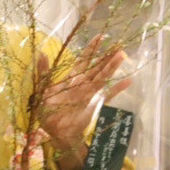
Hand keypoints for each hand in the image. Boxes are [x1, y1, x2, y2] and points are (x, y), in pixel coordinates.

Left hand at [37, 36, 129, 169]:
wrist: (55, 132)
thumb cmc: (47, 111)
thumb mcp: (42, 90)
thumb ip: (43, 72)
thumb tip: (41, 53)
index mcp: (71, 80)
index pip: (83, 61)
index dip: (91, 49)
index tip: (99, 37)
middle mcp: (83, 85)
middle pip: (97, 67)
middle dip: (106, 55)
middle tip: (118, 43)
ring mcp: (90, 94)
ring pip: (103, 77)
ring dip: (112, 67)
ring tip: (122, 55)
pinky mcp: (95, 105)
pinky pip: (108, 95)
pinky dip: (117, 88)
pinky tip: (128, 81)